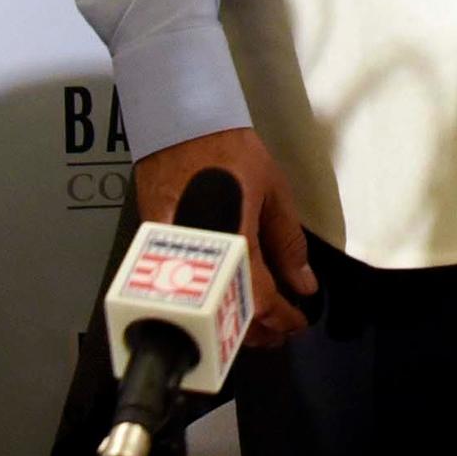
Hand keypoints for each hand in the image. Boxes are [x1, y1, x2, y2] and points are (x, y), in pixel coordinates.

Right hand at [132, 127, 322, 348]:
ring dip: (231, 322)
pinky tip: (226, 300)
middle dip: (256, 331)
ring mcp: (170, 253)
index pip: (258, 300)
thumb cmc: (230, 151)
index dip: (282, 319)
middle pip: (224, 315)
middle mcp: (198, 254)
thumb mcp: (273, 192)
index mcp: (233, 239)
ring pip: (201, 308)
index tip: (297, 323)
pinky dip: (208, 301)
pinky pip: (181, 288)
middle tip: (279, 331)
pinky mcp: (152, 248)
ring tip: (257, 323)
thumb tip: (304, 284)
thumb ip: (288, 242)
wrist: (181, 124)